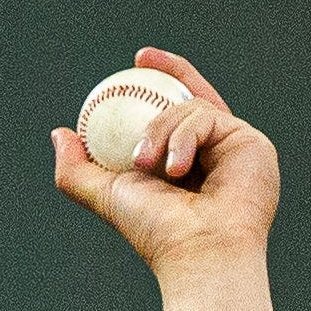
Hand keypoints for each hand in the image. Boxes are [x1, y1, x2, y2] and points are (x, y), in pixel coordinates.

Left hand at [49, 45, 279, 270]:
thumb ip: (76, 169)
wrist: (196, 251)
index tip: (134, 63)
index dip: (156, 82)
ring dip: (159, 130)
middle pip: (192, 97)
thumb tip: (59, 134)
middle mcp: (213, 152)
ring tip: (145, 164)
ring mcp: (235, 145)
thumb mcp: (106, 194)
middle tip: (139, 59)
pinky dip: (183, 137)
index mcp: (184, 164)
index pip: (173, 113)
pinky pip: (207, 116)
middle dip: (170, 69)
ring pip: (189, 107)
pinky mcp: (251, 142)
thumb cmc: (154, 230)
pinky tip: (177, 169)